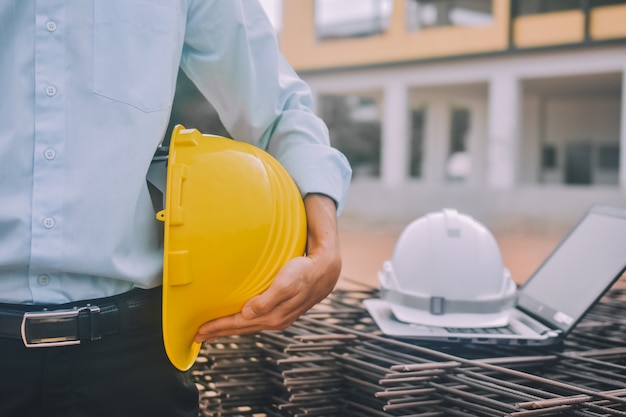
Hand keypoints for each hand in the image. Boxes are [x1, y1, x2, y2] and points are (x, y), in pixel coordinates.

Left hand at [194, 193, 340, 341]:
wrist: (326, 270)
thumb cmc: (305, 272)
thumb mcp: (286, 282)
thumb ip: (268, 299)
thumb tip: (247, 313)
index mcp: (273, 316)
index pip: (238, 324)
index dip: (218, 327)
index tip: (199, 331)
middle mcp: (275, 320)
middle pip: (241, 329)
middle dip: (219, 332)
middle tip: (198, 336)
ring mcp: (279, 317)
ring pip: (248, 326)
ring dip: (230, 328)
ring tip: (213, 330)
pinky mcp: (282, 311)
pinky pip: (256, 320)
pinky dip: (242, 323)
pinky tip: (238, 319)